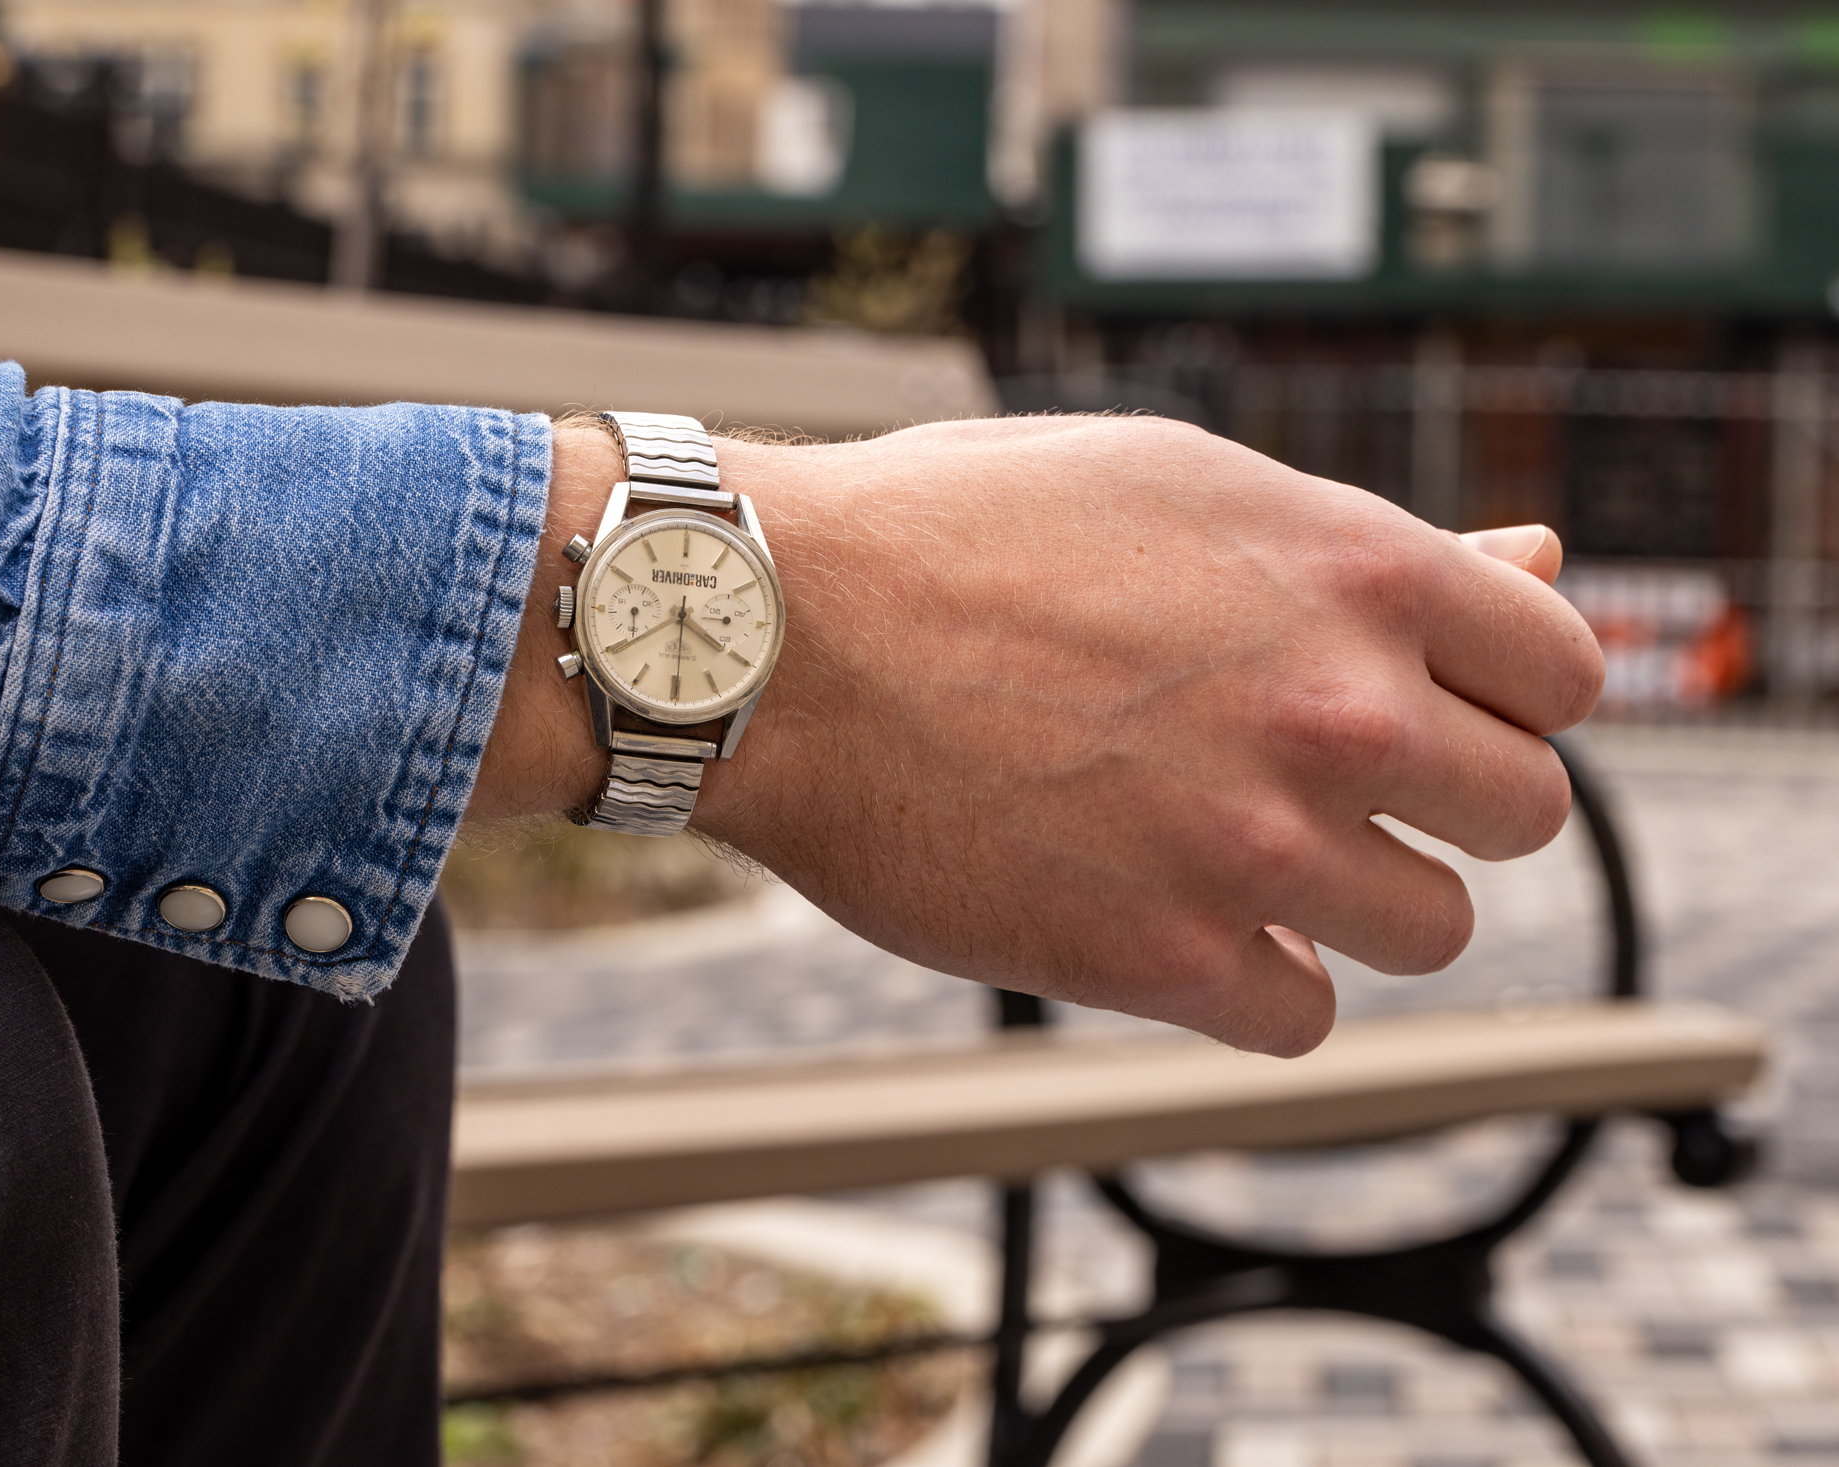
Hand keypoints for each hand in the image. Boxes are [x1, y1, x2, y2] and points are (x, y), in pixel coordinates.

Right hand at [476, 418, 1601, 1057]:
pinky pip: (1306, 1016)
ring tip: (1242, 849)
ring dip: (1356, 897)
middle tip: (1328, 781)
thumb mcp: (1181, 486)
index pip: (1563, 671)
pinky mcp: (1164, 961)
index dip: (1501, 692)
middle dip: (1442, 800)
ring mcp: (1255, 845)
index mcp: (1357, 568)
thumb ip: (1371, 544)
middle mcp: (1335, 709)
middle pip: (1524, 812)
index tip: (1430, 708)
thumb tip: (1539, 558)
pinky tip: (1183, 919)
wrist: (774, 637)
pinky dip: (1260, 982)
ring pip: (1433, 926)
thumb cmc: (958, 536)